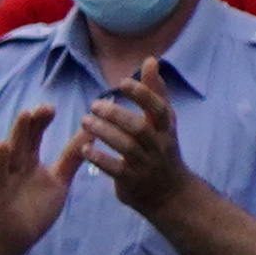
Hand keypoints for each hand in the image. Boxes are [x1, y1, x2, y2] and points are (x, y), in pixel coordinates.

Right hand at [0, 103, 70, 254]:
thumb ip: (72, 158)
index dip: (42, 121)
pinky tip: (2, 145)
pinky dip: (0, 161)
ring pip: (12, 152)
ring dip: (17, 133)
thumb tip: (92, 134)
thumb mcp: (59, 180)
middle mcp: (16, 165)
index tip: (53, 107)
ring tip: (25, 115)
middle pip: (24, 139)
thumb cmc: (37, 207)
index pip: (35, 136)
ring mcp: (6, 178)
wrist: (18, 236)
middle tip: (45, 107)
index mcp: (29, 161)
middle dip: (33, 123)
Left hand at [68, 84, 194, 225]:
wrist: (172, 194)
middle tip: (94, 104)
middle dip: (116, 115)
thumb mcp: (163, 122)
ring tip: (85, 121)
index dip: (143, 94)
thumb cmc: (163, 149)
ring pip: (126, 147)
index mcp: (166, 128)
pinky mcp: (131, 181)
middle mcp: (158, 145)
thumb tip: (150, 60)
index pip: (159, 108)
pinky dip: (99, 158)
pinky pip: (115, 169)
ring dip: (104, 133)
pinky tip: (83, 148)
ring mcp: (145, 164)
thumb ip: (155, 92)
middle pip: (139, 128)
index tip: (122, 82)